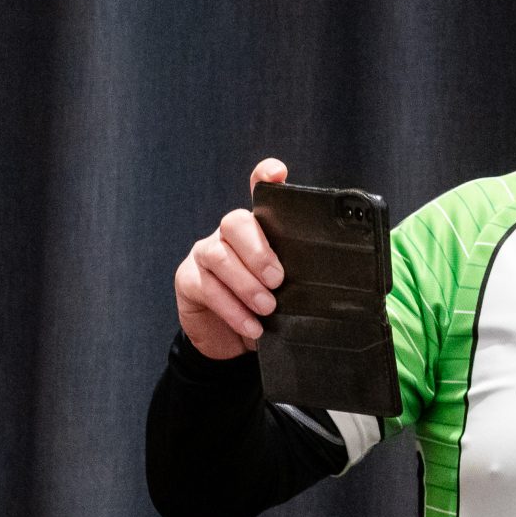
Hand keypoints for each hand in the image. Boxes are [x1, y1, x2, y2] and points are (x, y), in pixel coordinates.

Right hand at [174, 158, 288, 358]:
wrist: (232, 344)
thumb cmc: (265, 311)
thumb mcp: (287, 293)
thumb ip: (298, 278)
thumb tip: (327, 282)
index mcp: (257, 231)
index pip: (259, 193)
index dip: (264, 177)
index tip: (277, 172)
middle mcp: (228, 235)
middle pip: (235, 222)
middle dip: (258, 252)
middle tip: (278, 280)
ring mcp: (204, 254)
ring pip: (219, 255)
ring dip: (246, 284)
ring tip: (267, 308)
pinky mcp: (188, 279)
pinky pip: (207, 287)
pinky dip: (232, 309)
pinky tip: (251, 326)